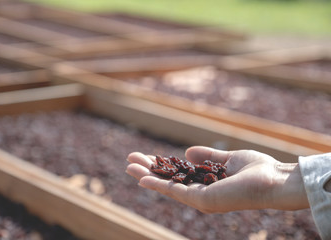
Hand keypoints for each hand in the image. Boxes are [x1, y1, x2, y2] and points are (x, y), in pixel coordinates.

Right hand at [126, 146, 308, 212]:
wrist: (275, 180)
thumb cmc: (258, 171)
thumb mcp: (227, 159)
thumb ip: (207, 156)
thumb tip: (187, 152)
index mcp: (206, 185)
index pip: (178, 176)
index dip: (161, 166)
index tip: (147, 157)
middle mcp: (200, 195)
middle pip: (168, 182)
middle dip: (148, 171)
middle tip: (130, 160)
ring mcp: (200, 200)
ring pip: (166, 187)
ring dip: (146, 176)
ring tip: (128, 165)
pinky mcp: (202, 201)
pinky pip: (174, 192)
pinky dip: (157, 184)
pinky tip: (143, 177)